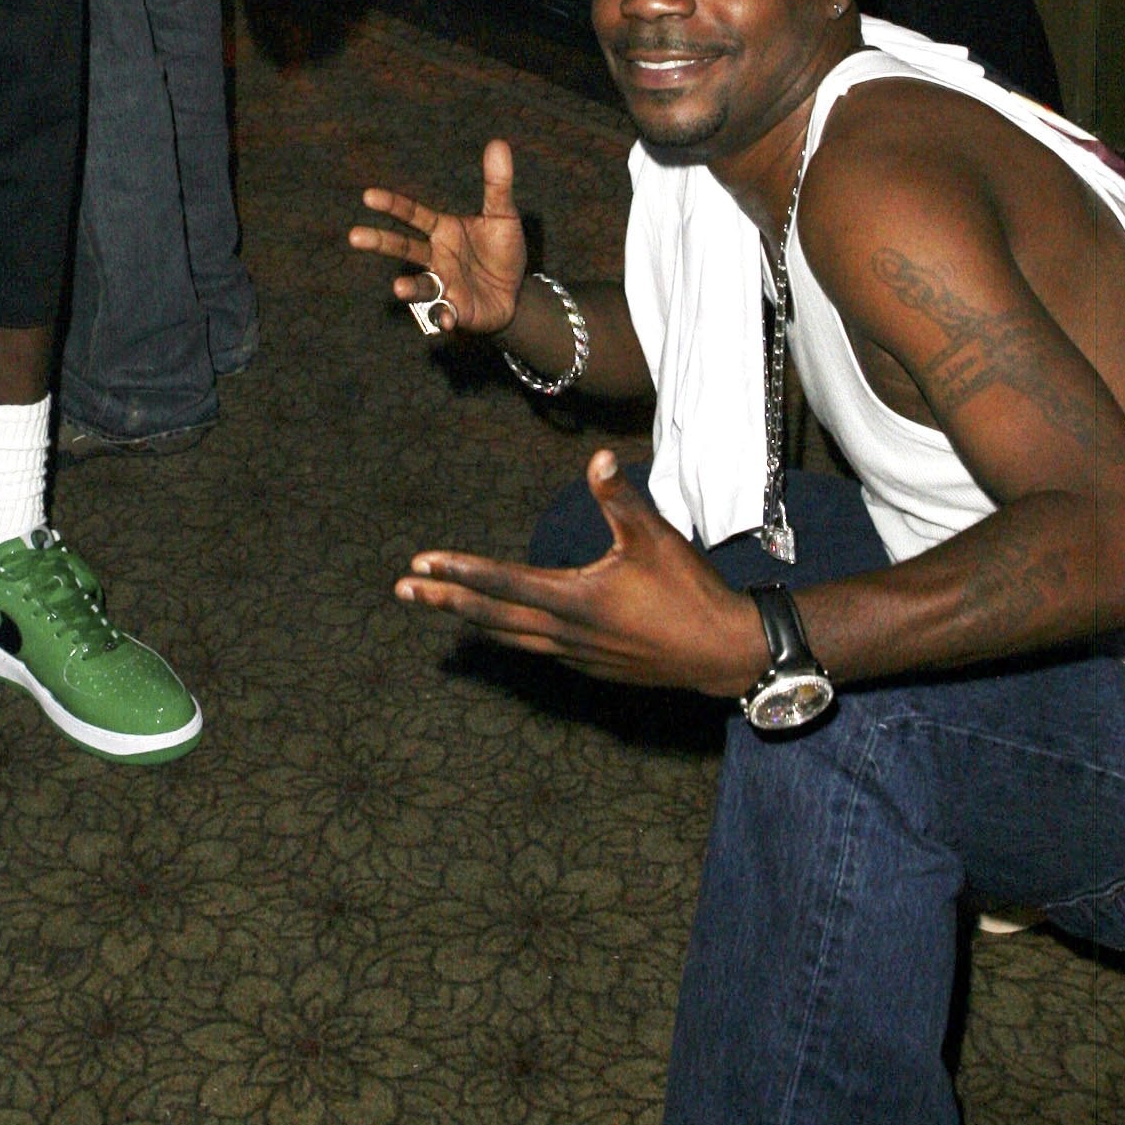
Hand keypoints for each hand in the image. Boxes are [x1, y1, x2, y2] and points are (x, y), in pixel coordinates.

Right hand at [349, 137, 528, 336]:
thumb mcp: (504, 216)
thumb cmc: (502, 252)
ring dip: (409, 287)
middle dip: (379, 242)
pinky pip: (445, 313)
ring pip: (419, 284)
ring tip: (398, 288)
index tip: (368, 195)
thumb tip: (498, 143)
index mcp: (442, 230)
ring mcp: (443, 284)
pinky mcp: (456, 310)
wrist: (515, 293)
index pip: (413, 214)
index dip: (392, 205)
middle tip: (354, 236)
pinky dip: (444, 317)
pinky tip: (449, 320)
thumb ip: (497, 184)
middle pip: (403, 248)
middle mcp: (436, 257)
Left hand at [394, 449, 763, 694]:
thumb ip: (620, 498)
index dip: (459, 571)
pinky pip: (533, 650)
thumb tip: (596, 458)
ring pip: (509, 636)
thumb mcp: (656, 538)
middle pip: (492, 615)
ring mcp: (575, 655)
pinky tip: (498, 627)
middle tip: (402, 590)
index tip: (421, 564)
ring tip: (438, 608)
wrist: (722, 651)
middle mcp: (565, 632)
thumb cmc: (690, 591)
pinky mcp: (588, 666)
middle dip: (444, 601)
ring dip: (470, 619)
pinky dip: (506, 635)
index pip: (503, 582)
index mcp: (575, 598)